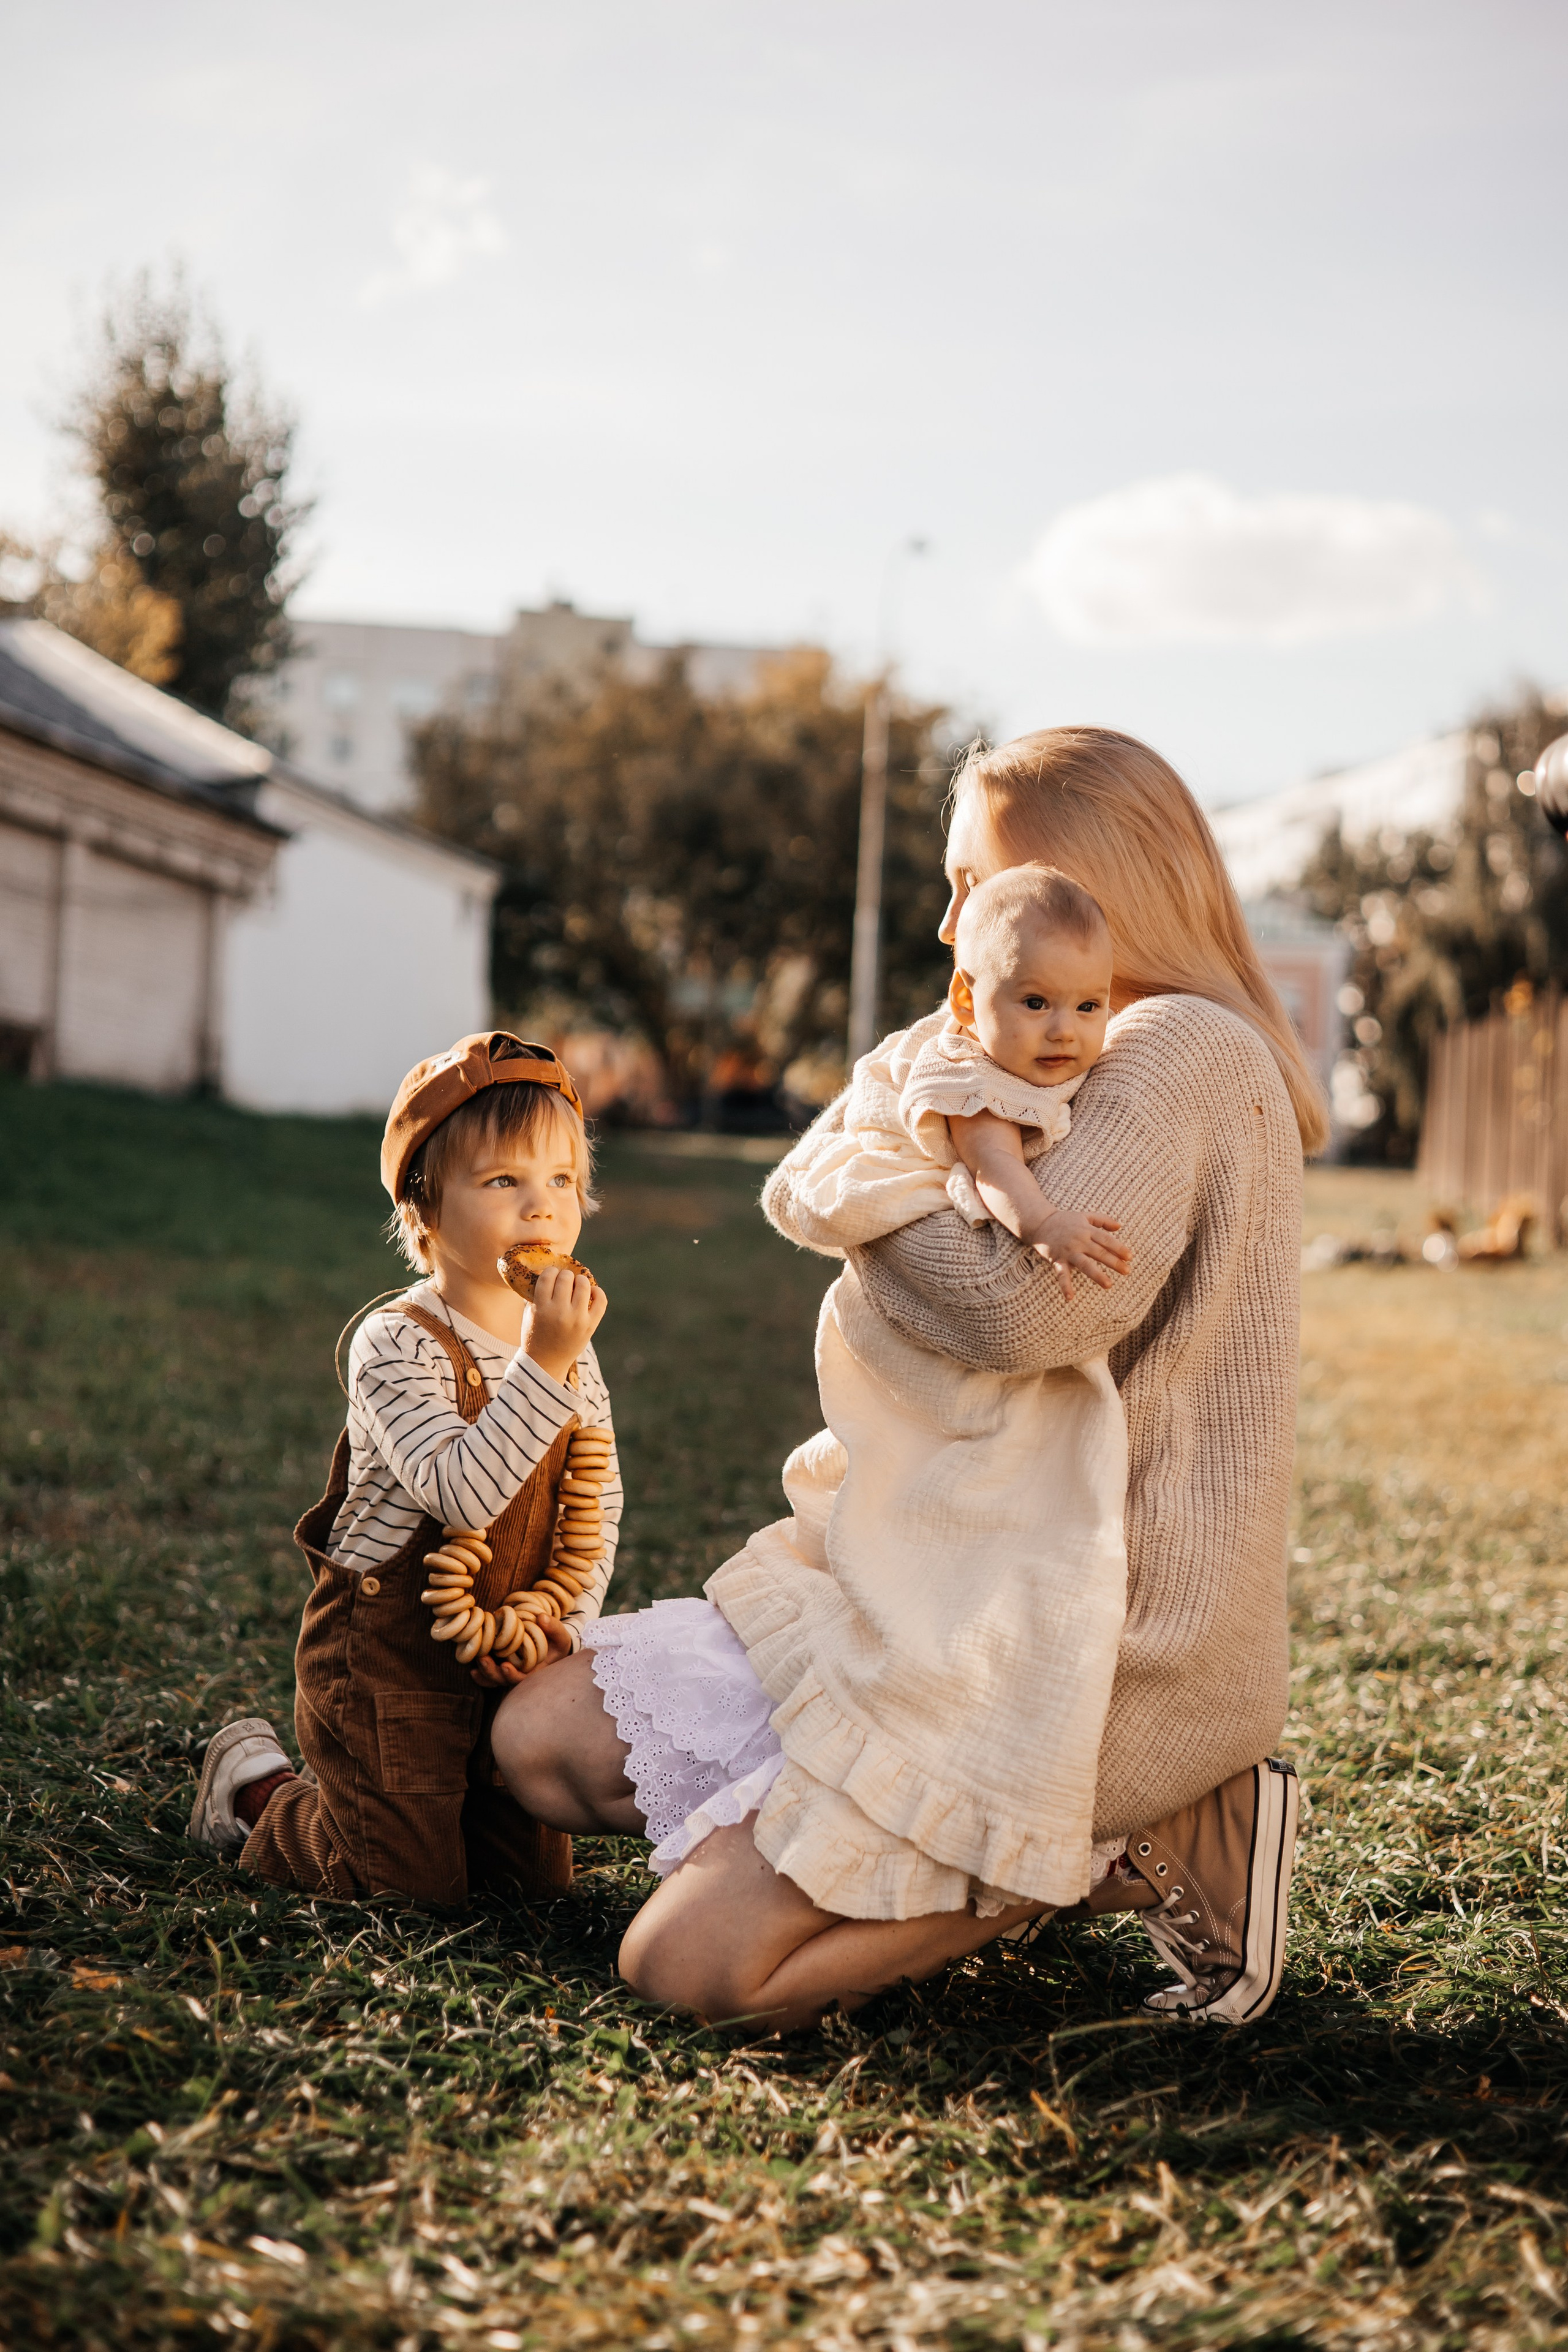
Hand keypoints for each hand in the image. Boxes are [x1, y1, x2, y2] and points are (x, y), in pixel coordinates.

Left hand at [470, 1615, 572, 1687]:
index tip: (505, 1666)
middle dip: (491, 1672)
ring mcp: (508, 1670)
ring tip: (477, 1658)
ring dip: (483, 1670)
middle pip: (502, 1680)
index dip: (512, 1675)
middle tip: (483, 1659)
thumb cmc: (556, 1644)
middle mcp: (519, 1674)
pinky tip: (472, 1667)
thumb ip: (554, 1628)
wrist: (550, 1645)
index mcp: (534, 1672)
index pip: (521, 1679)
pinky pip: (487, 1673)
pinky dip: (480, 1672)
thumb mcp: (561, 1637)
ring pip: (492, 1678)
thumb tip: (541, 1617)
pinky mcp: (500, 1663)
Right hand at [521, 1267, 607, 1383]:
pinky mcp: (590, 1326)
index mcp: (542, 1308)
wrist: (546, 1362)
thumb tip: (544, 1270)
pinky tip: (591, 1292)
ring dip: (580, 1281)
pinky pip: (601, 1300)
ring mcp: (577, 1319)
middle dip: (565, 1276)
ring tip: (577, 1285)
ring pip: (584, 1285)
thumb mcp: (530, 1313)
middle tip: (564, 1281)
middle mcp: (560, 1312)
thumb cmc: (536, 1334)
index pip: (548, 1277)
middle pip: (566, 1278)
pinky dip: (597, 1292)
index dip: (551, 1272)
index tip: (552, 1275)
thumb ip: (536, 1293)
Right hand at [1030, 1209, 1130, 1301]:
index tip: (1130, 1257)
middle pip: (1099, 1252)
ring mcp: (1068, 1251)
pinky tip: (1070, 1297)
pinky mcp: (1057, 1260)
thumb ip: (1103, 1220)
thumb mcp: (1085, 1216)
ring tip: (1109, 1285)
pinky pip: (1062, 1274)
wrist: (1040, 1223)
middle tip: (1127, 1271)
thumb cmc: (1064, 1220)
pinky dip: (1065, 1286)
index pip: (1106, 1240)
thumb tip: (1120, 1227)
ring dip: (1097, 1275)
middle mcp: (1079, 1240)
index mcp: (1087, 1230)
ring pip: (1085, 1264)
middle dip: (1114, 1262)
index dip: (1118, 1248)